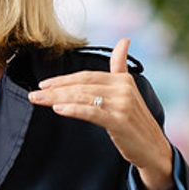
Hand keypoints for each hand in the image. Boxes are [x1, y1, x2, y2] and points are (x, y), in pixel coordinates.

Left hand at [28, 38, 174, 189]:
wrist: (153, 148)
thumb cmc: (136, 121)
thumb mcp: (128, 91)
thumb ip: (120, 67)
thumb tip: (124, 40)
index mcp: (123, 79)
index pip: (87, 76)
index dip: (64, 79)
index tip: (44, 84)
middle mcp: (123, 88)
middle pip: (82, 85)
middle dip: (56, 89)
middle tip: (34, 94)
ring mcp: (122, 104)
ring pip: (83, 97)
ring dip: (58, 99)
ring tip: (39, 101)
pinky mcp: (119, 121)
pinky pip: (92, 112)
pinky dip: (74, 109)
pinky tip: (59, 109)